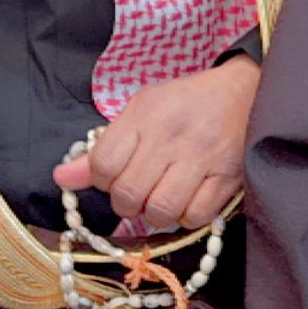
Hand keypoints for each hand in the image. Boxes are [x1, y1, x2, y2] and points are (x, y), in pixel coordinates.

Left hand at [53, 56, 259, 229]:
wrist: (246, 92)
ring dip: (155, 213)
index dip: (102, 180)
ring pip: (160, 211)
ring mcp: (202, 158)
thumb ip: (101, 149)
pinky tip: (186, 200)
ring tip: (161, 198)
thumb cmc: (186, 103)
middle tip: (138, 191)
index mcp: (146, 114)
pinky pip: (194, 217)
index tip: (115, 175)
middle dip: (127, 203)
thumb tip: (61, 179)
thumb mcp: (140, 112)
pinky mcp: (228, 177)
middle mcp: (172, 136)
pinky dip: (185, 217)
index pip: (103, 165)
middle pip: (129, 194)